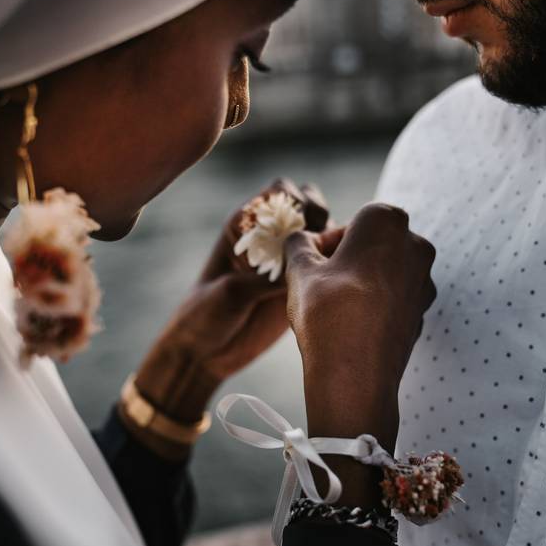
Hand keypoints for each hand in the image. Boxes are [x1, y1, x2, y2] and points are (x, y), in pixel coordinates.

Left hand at [136, 180, 335, 425]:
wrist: (207, 353)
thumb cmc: (205, 316)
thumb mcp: (230, 292)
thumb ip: (264, 277)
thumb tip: (301, 269)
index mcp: (245, 226)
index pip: (278, 192)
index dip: (294, 198)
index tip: (298, 221)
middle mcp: (272, 236)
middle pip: (309, 205)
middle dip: (319, 215)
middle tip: (317, 239)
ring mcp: (291, 259)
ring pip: (326, 233)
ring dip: (333, 240)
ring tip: (329, 262)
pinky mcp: (305, 285)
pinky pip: (331, 266)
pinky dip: (340, 267)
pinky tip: (338, 280)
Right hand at [284, 203, 436, 505]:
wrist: (355, 375)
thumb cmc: (327, 313)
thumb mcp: (299, 268)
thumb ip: (298, 242)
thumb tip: (302, 239)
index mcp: (388, 222)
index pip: (355, 219)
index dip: (330, 241)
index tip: (312, 262)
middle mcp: (416, 246)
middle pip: (375, 244)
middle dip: (349, 258)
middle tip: (320, 283)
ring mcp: (425, 281)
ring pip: (386, 271)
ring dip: (362, 282)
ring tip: (333, 307)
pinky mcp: (424, 312)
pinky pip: (394, 299)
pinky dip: (375, 305)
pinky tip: (352, 325)